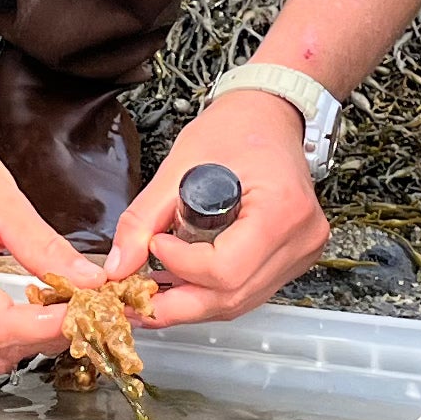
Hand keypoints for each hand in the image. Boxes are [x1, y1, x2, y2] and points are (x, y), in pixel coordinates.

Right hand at [0, 123, 90, 371]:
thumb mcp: (4, 202)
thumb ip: (46, 249)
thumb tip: (87, 281)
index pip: (0, 325)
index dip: (48, 326)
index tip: (86, 312)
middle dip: (46, 334)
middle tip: (84, 307)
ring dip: (29, 340)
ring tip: (60, 307)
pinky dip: (9, 334)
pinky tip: (30, 309)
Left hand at [103, 85, 325, 324]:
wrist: (270, 115)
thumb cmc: (235, 129)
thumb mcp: (180, 165)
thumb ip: (143, 219)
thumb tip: (118, 266)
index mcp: (281, 210)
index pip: (225, 269)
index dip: (181, 266)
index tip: (155, 244)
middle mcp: (300, 240)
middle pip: (232, 297)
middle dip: (176, 304)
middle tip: (133, 301)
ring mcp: (301, 253)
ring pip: (238, 302)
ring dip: (191, 303)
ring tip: (150, 292)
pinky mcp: (293, 260)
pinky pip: (248, 290)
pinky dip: (211, 293)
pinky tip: (179, 283)